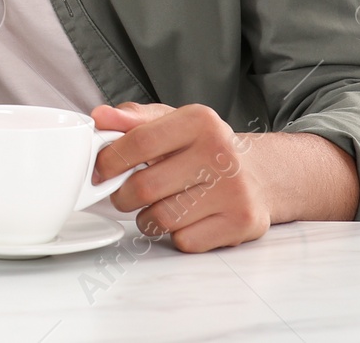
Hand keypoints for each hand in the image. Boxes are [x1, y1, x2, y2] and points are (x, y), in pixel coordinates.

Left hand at [90, 102, 268, 252]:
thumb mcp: (172, 122)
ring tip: (156, 205)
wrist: (259, 174)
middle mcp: (221, 153)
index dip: (110, 160)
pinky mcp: (242, 222)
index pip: (139, 142)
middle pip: (145, 187)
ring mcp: (234, 190)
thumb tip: (100, 117)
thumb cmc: (204, 147)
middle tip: (125, 194)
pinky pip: (184, 241)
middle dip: (123, 196)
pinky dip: (176, 235)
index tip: (100, 172)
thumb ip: (133, 119)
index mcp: (199, 121)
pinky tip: (186, 219)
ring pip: (162, 219)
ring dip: (147, 218)